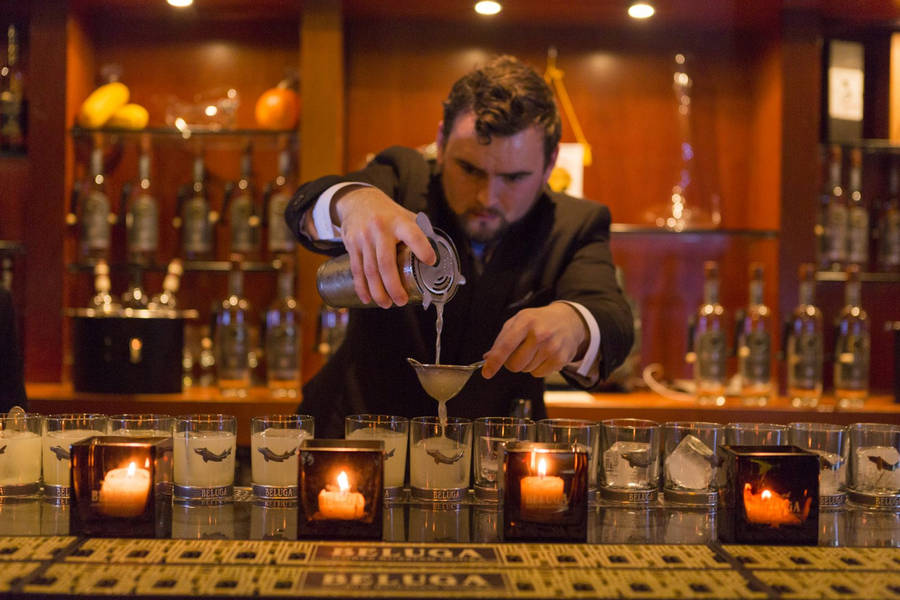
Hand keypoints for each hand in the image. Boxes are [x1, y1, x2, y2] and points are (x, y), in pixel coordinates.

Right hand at [335, 187, 435, 307]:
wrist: (358, 200)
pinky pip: (356, 270)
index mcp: (398, 222)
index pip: (413, 235)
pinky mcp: (351, 244)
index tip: (431, 262)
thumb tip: (439, 258)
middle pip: (386, 262)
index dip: (422, 248)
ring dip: (378, 291)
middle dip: (394, 286)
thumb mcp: (405, 216)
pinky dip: (361, 287)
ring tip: (387, 304)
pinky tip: (367, 299)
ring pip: (369, 270)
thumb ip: (420, 234)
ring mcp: (363, 237)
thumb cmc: (388, 214)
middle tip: (402, 301)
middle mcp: (380, 229)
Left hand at [482, 302, 587, 378]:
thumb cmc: (538, 321)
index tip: (487, 372)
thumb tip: (487, 358)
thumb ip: (502, 339)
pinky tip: (544, 355)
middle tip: (519, 352)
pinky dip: (537, 368)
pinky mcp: (560, 359)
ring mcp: (552, 347)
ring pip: (526, 370)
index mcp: (525, 321)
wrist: (568, 321)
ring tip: (535, 350)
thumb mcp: (519, 321)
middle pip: (515, 364)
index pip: (506, 345)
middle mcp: (540, 334)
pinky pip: (538, 374)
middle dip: (512, 362)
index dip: (495, 361)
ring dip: (526, 364)